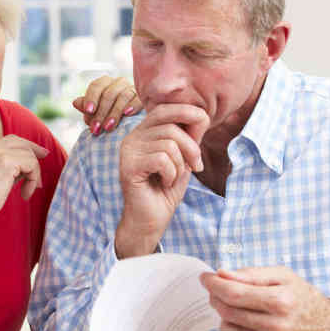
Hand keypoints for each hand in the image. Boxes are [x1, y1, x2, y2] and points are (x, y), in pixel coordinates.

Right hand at [0, 135, 48, 225]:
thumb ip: (5, 167)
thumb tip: (26, 165)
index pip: (9, 141)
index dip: (26, 146)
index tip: (38, 153)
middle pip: (20, 142)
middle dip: (35, 150)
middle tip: (45, 156)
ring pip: (28, 155)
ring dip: (33, 174)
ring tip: (26, 191)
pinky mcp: (7, 162)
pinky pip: (32, 165)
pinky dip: (33, 180)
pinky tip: (25, 193)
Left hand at [72, 75, 141, 134]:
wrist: (125, 124)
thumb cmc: (105, 116)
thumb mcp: (93, 113)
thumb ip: (86, 107)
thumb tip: (76, 102)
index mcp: (104, 83)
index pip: (96, 86)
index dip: (91, 98)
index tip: (88, 111)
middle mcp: (118, 82)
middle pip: (108, 94)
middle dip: (101, 113)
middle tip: (96, 128)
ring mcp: (131, 89)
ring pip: (122, 97)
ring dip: (114, 113)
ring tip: (108, 127)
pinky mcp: (142, 98)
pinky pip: (138, 99)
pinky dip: (132, 106)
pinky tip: (127, 114)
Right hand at [114, 104, 208, 257]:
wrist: (150, 221)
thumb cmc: (166, 190)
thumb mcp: (183, 159)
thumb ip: (188, 137)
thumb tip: (201, 115)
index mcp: (143, 132)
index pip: (165, 109)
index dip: (188, 114)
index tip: (201, 136)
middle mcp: (132, 137)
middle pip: (171, 127)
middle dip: (191, 147)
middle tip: (196, 166)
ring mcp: (128, 151)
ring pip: (169, 144)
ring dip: (180, 165)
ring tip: (173, 178)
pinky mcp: (128, 166)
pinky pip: (162, 159)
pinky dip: (171, 174)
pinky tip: (164, 183)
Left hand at [200, 267, 329, 330]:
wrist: (327, 329)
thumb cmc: (301, 297)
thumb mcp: (282, 276)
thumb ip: (251, 273)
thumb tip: (222, 274)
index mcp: (280, 302)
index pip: (232, 293)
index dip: (213, 284)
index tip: (205, 277)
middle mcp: (277, 327)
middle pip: (226, 311)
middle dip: (216, 296)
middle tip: (219, 289)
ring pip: (227, 329)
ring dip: (224, 315)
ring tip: (238, 307)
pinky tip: (246, 323)